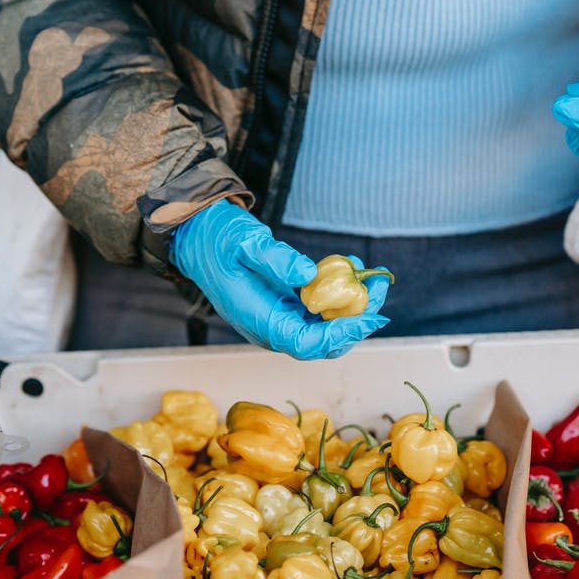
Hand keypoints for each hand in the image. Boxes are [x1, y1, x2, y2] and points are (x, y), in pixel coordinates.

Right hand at [170, 200, 389, 359]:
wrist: (198, 236)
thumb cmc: (218, 239)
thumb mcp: (244, 242)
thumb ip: (275, 259)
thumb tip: (308, 275)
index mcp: (258, 320)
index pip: (306, 343)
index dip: (340, 334)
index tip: (369, 316)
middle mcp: (270, 327)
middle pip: (323, 340)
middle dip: (357, 320)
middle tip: (379, 286)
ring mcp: (278, 318)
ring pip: (325, 326)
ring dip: (353, 307)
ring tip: (372, 277)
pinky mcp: (285, 306)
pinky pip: (319, 310)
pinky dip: (340, 295)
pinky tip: (351, 269)